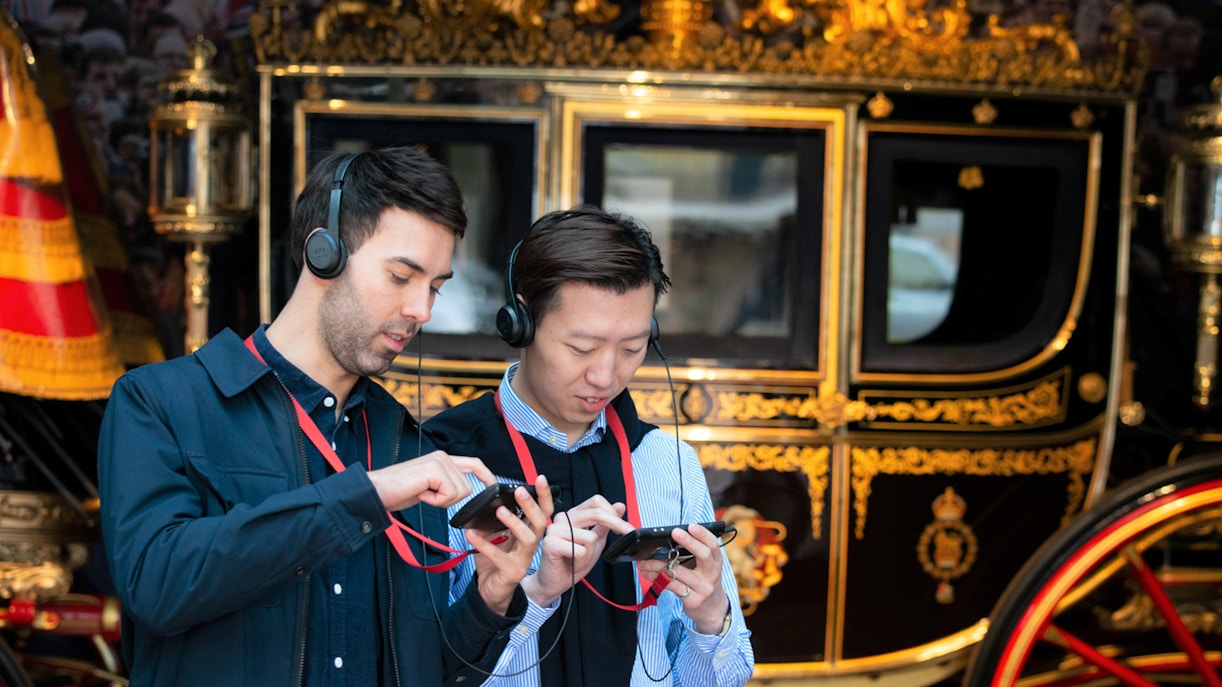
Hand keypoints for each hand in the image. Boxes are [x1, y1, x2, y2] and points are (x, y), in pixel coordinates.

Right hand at [367, 451, 495, 510]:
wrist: (376, 491)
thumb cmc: (397, 491)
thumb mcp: (428, 487)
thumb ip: (444, 484)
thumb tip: (463, 490)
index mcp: (441, 459)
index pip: (473, 463)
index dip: (486, 475)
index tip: (493, 486)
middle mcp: (442, 457)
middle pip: (467, 486)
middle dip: (450, 499)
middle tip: (427, 496)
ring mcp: (439, 461)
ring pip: (459, 492)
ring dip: (440, 501)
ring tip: (422, 493)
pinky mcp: (435, 469)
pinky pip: (449, 494)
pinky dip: (435, 501)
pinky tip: (420, 493)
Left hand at [469, 475, 554, 614]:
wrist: (489, 591)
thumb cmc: (494, 561)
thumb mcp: (495, 536)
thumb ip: (494, 521)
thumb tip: (487, 503)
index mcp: (529, 534)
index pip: (543, 512)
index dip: (544, 496)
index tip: (540, 479)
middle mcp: (531, 546)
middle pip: (540, 522)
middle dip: (531, 505)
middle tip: (519, 491)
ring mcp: (523, 560)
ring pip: (528, 539)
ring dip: (514, 522)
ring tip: (500, 510)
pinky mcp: (511, 572)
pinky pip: (499, 556)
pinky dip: (484, 544)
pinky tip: (471, 534)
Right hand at [520, 496, 634, 606]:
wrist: (554, 583)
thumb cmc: (572, 562)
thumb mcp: (595, 542)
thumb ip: (606, 524)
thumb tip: (620, 506)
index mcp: (573, 515)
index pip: (596, 501)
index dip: (612, 512)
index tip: (623, 527)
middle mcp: (562, 518)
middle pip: (596, 513)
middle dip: (616, 524)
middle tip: (626, 533)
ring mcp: (554, 529)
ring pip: (590, 537)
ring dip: (591, 553)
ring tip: (580, 559)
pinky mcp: (550, 543)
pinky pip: (579, 550)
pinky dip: (581, 560)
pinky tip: (572, 563)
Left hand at [635, 522, 729, 634]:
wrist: (712, 609)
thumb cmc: (703, 581)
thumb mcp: (705, 567)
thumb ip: (693, 554)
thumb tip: (669, 538)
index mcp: (716, 561)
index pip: (713, 545)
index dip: (703, 534)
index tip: (691, 526)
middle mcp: (712, 574)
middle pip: (703, 555)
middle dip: (689, 542)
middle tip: (674, 532)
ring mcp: (703, 588)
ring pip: (679, 572)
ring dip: (657, 564)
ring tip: (643, 560)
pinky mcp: (692, 600)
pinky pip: (671, 586)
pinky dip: (656, 578)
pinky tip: (646, 573)